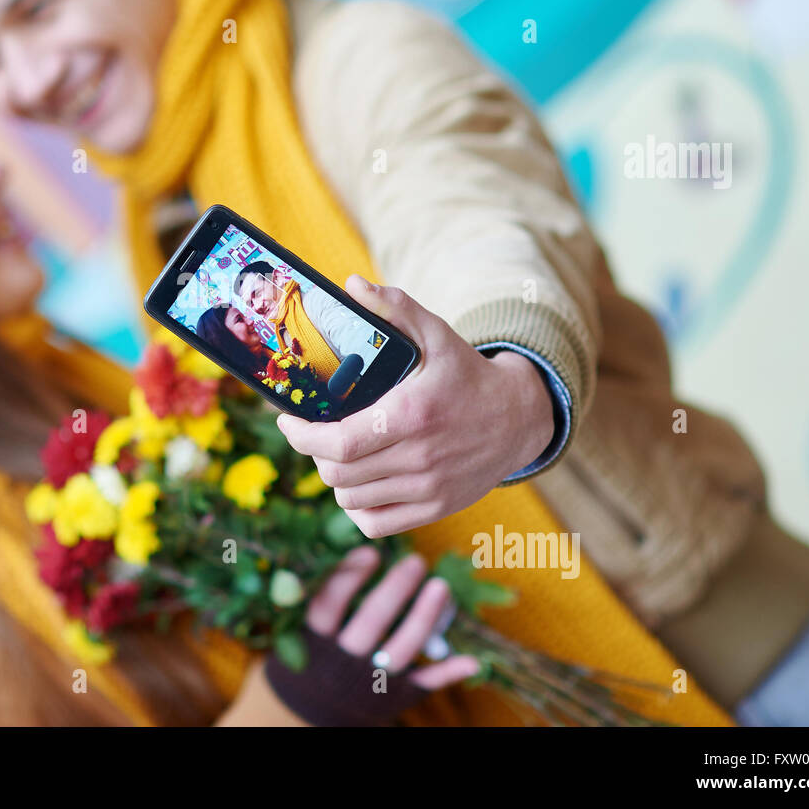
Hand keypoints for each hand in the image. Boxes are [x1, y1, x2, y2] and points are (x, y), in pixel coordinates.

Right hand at [263, 546, 479, 725]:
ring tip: (441, 586)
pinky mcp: (393, 697)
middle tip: (416, 561)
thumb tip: (357, 549)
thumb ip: (321, 599)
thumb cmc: (313, 656)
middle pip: (371, 623)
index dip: (348, 578)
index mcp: (314, 641)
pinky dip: (448, 673)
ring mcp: (370, 681)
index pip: (328, 605)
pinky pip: (423, 683)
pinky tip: (472, 660)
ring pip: (401, 649)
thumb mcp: (302, 632)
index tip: (371, 551)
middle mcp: (342, 662)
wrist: (311, 713)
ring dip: (424, 618)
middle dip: (395, 590)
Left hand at [276, 275, 553, 537]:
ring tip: (339, 454)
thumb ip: (395, 308)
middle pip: (337, 473)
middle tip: (316, 433)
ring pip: (350, 499)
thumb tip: (352, 285)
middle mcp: (420, 457)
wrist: (519, 417)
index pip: (338, 443)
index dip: (301, 437)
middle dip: (314, 452)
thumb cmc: (468, 373)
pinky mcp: (436, 508)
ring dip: (335, 477)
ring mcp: (428, 488)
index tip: (288, 422)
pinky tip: (361, 483)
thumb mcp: (437, 334)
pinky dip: (357, 507)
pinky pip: (375, 522)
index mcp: (412, 414)